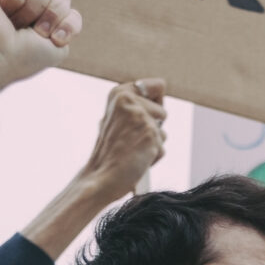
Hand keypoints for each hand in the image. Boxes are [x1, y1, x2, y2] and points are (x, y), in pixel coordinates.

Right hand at [0, 0, 82, 96]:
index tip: (54, 40)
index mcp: (49, 27)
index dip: (68, 24)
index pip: (72, 13)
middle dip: (52, 15)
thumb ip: (69, 23)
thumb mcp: (58, 48)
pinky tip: (3, 11)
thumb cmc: (24, 58)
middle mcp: (35, 11)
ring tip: (15, 24)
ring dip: (33, 8)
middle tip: (34, 32)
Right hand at [79, 78, 166, 202]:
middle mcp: (129, 99)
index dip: (154, 106)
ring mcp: (140, 116)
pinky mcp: (150, 133)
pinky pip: (162, 147)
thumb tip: (161, 89)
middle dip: (153, 128)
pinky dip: (153, 157)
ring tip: (132, 150)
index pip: (159, 86)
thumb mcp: (116, 120)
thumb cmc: (109, 154)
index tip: (139, 120)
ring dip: (152, 144)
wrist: (101, 178)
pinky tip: (136, 159)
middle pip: (163, 111)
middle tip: (130, 140)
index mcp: (119, 93)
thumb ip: (135, 106)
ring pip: (162, 131)